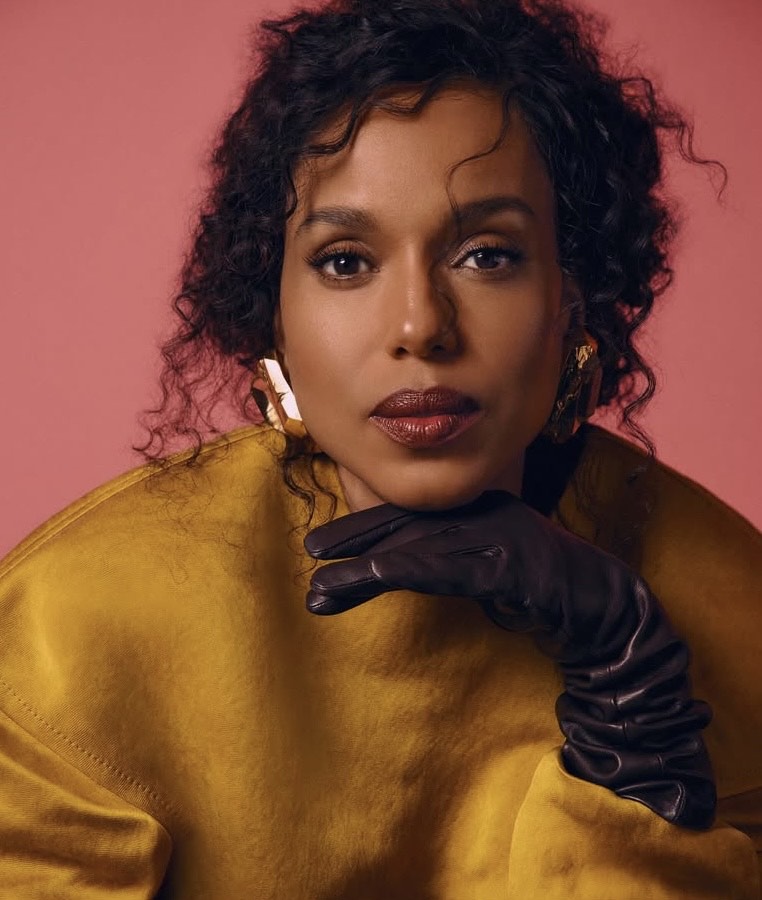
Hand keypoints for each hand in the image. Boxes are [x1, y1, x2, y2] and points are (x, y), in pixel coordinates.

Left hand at [304, 490, 715, 828]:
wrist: (607, 613)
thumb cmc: (547, 593)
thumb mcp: (492, 571)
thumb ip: (456, 560)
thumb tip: (411, 564)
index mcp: (481, 511)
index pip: (415, 516)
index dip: (367, 526)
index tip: (326, 543)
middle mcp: (485, 515)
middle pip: (409, 523)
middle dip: (356, 537)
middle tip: (311, 551)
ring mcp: (498, 537)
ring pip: (418, 547)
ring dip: (365, 566)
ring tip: (321, 590)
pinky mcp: (508, 566)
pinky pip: (446, 569)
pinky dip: (404, 572)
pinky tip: (374, 577)